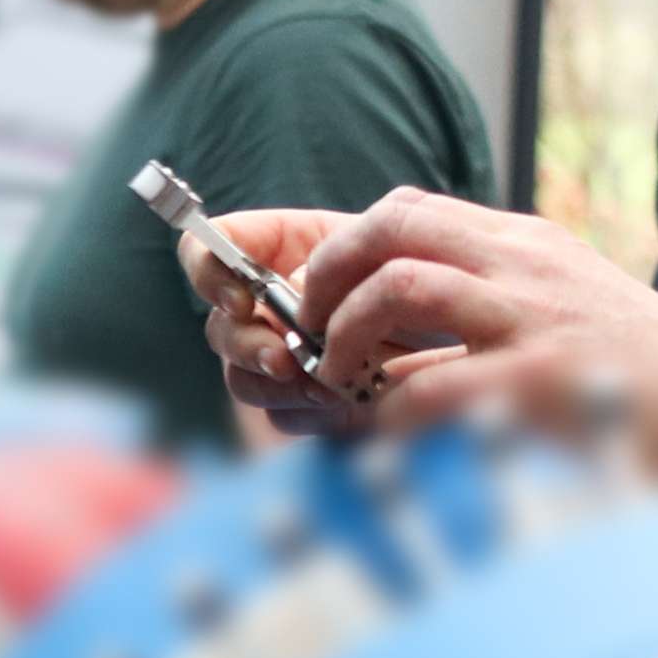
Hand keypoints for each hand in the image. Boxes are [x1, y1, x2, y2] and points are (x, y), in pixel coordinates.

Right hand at [178, 207, 403, 438]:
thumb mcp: (379, 240)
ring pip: (242, 378)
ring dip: (278, 384)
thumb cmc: (416, 265)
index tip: (240, 297)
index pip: (204, 253)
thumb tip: (297, 291)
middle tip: (283, 359)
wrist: (453, 317)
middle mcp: (262, 307)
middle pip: (218, 327)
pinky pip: (280, 416)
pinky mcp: (300, 404)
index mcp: (270, 252)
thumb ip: (331, 255)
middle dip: (247, 345)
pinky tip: (344, 403)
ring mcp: (276, 357)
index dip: (208, 272)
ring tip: (328, 385)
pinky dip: (309, 413)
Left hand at [291, 190, 657, 418]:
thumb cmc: (643, 374)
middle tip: (309, 334)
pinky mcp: (543, 379)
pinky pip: (431, 385)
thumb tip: (395, 341)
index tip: (308, 298)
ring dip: (343, 337)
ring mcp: (533, 317)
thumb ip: (493, 304)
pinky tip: (390, 441)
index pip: (405, 210)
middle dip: (326, 276)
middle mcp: (523, 264)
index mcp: (525, 244)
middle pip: (388, 226)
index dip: (337, 247)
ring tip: (339, 382)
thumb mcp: (567, 308)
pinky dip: (389, 415)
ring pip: (397, 285)